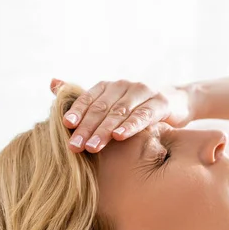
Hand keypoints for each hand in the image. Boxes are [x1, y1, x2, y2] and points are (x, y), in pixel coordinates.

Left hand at [50, 78, 192, 152]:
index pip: (88, 98)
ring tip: (92, 147)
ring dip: (104, 131)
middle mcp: (124, 85)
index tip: (65, 125)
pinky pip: (143, 115)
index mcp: (108, 86)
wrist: (176, 102)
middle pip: (101, 108)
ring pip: (119, 112)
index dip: (77, 111)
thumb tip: (52, 82)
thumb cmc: (137, 107)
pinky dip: (130, 126)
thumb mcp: (110, 103)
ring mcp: (143, 92)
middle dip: (86, 128)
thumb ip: (83, 97)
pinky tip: (119, 137)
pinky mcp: (160, 103)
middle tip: (74, 147)